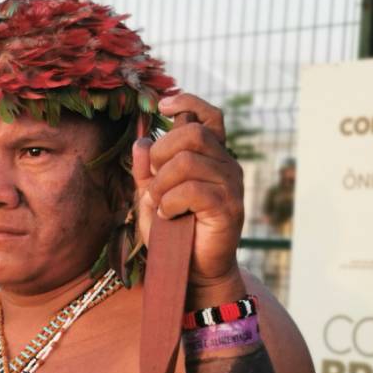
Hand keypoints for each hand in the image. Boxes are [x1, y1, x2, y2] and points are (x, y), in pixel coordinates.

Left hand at [133, 93, 245, 298]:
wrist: (193, 270)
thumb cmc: (172, 232)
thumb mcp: (151, 196)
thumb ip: (145, 170)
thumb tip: (142, 141)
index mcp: (210, 156)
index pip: (209, 115)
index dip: (188, 102)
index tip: (163, 106)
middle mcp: (225, 164)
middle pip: (191, 133)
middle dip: (161, 153)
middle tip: (153, 180)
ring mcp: (231, 184)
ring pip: (188, 161)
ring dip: (162, 184)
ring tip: (159, 205)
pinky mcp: (229, 207)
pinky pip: (192, 190)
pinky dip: (170, 202)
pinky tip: (168, 216)